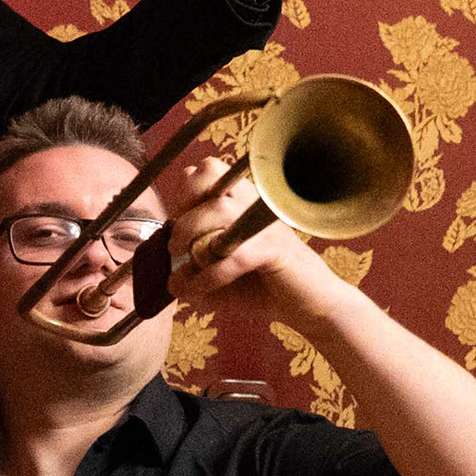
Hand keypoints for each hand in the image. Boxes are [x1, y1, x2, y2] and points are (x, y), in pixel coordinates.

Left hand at [157, 149, 339, 325]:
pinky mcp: (274, 249)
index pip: (208, 168)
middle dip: (183, 214)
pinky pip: (231, 255)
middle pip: (208, 176)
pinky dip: (206, 276)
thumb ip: (192, 266)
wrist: (311, 306)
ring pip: (216, 212)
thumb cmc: (264, 285)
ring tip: (181, 271)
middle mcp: (255, 202)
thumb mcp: (220, 271)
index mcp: (243, 199)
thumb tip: (165, 273)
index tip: (177, 223)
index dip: (185, 192)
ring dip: (189, 242)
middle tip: (176, 247)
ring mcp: (265, 223)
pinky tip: (195, 290)